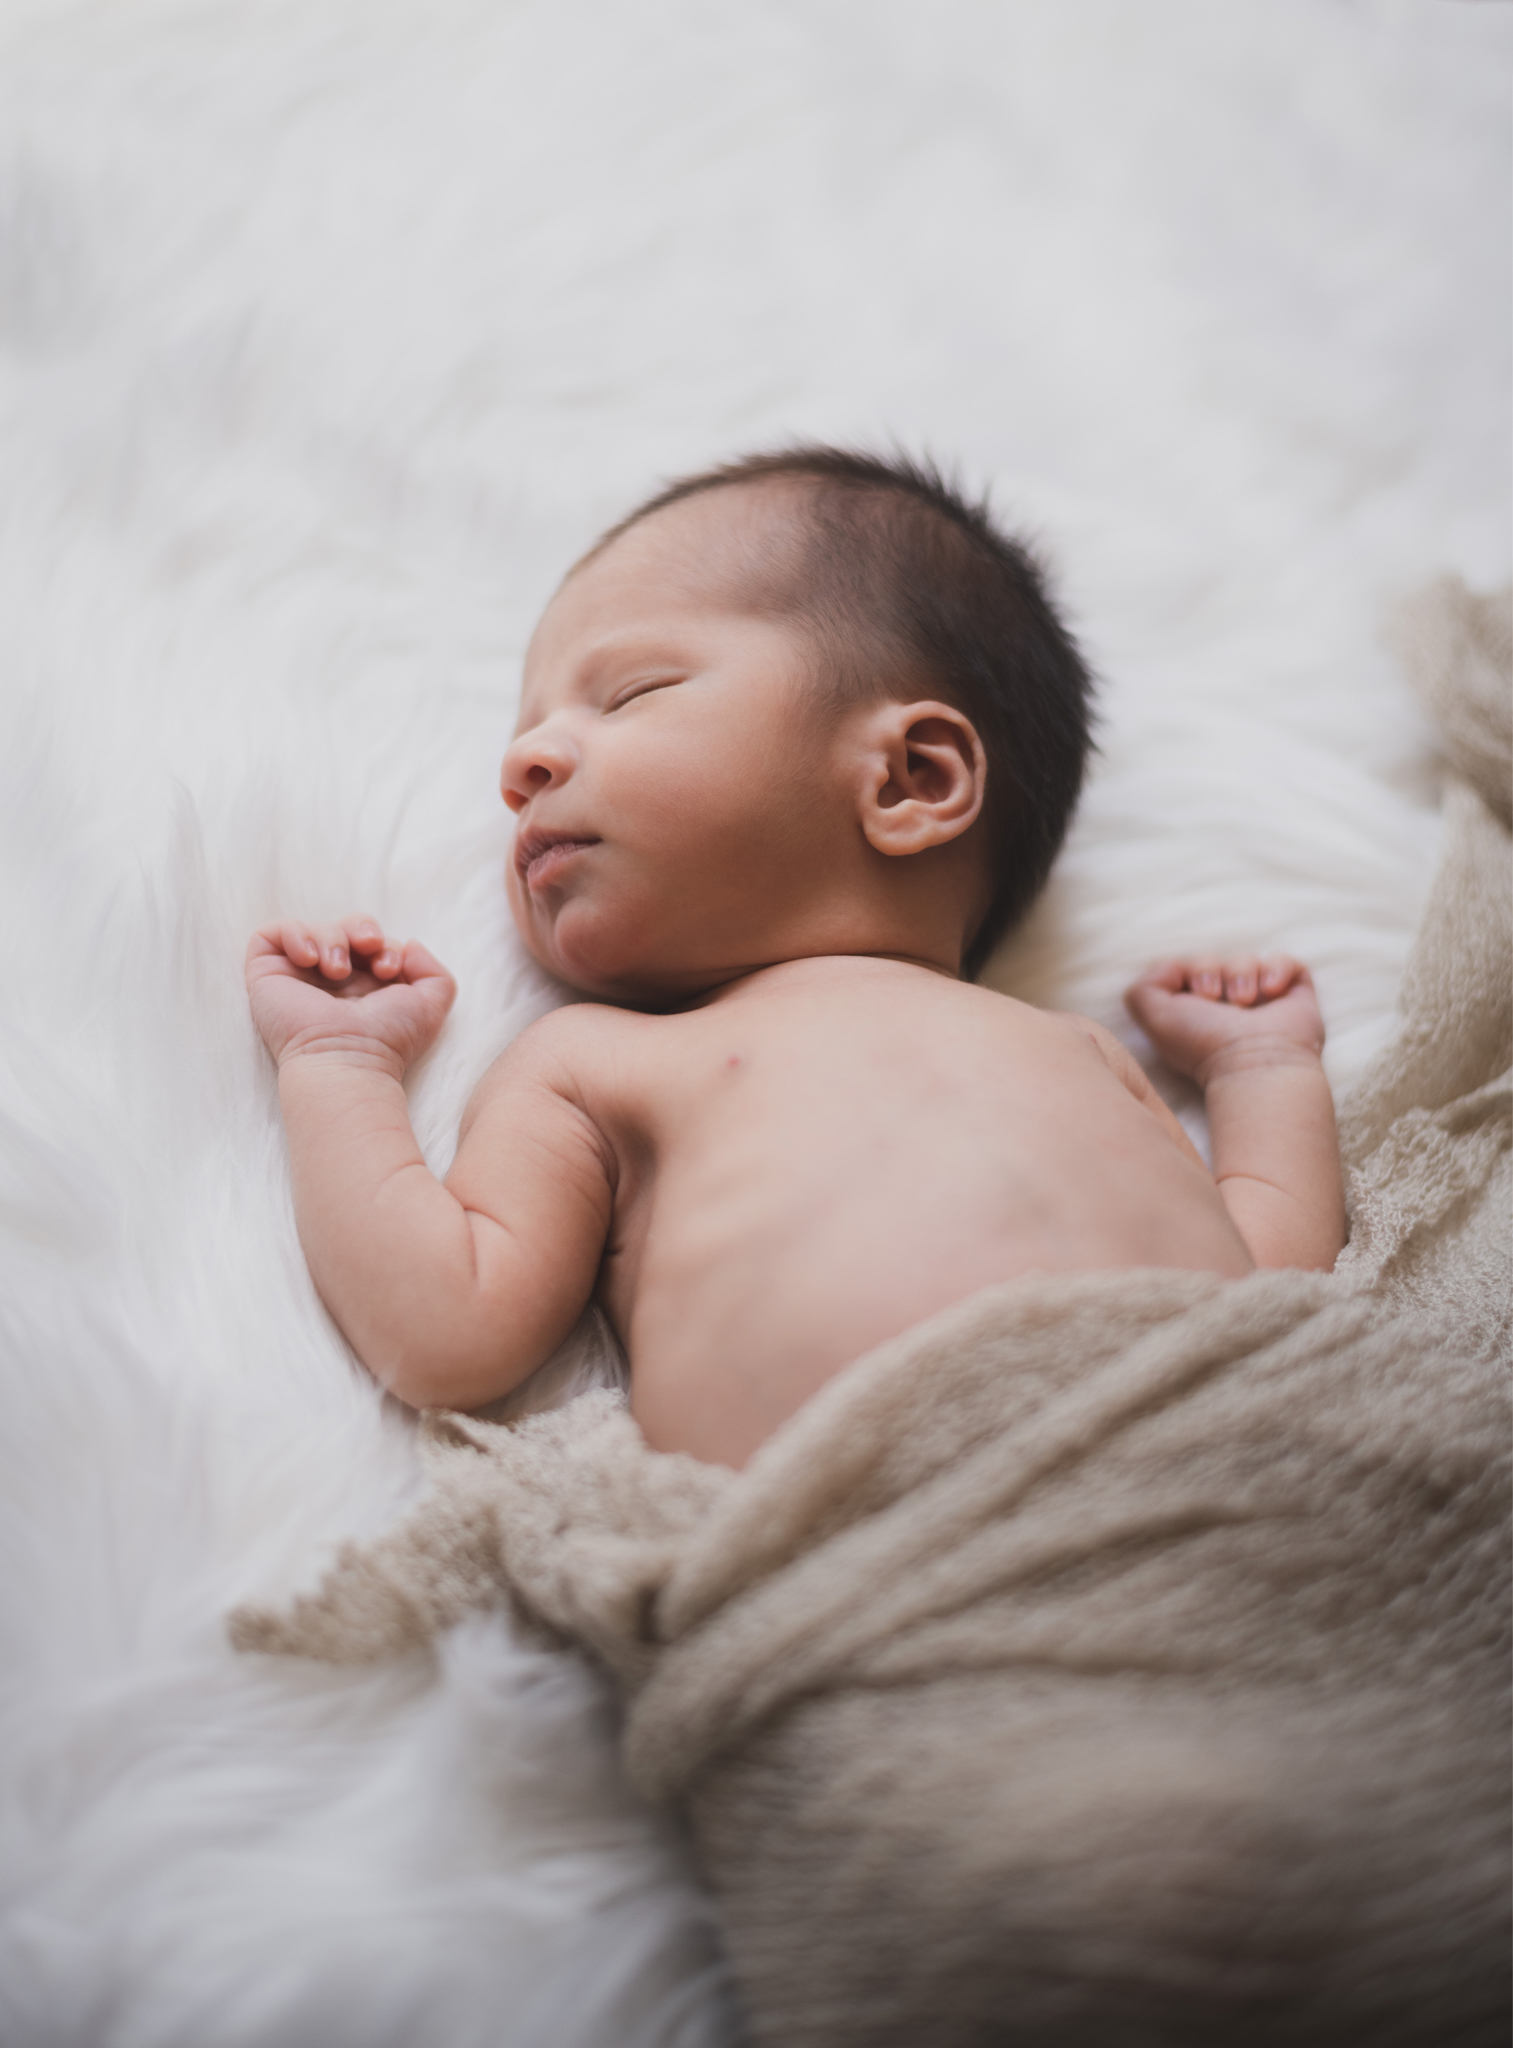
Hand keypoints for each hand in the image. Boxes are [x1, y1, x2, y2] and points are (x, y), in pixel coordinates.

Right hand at [245, 915, 455, 1076]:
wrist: (349, 1059)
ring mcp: (298, 977)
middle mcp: (331, 981)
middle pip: (344, 928)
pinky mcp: (267, 976)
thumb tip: (409, 944)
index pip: (373, 942)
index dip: (384, 943)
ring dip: (332, 937)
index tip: (389, 967)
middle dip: (361, 928)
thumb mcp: (430, 1005)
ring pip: (313, 928)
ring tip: (337, 970)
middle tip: (367, 947)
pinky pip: (270, 934)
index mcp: (365, 985)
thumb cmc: (388, 1040)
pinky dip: (295, 934)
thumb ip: (434, 972)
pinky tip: (311, 959)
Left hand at [1124, 954, 1324, 1087]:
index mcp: (1194, 1015)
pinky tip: (1271, 992)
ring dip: (1242, 974)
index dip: (1187, 970)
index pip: (1186, 969)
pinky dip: (1277, 969)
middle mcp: (1226, 1009)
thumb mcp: (1154, 1016)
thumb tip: (1175, 967)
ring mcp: (1262, 1004)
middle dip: (1210, 970)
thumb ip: (1144, 986)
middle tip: (1216, 1000)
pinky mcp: (1294, 998)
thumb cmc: (1203, 1044)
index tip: (1195, 996)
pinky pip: (1287, 962)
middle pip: (1214, 960)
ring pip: (1247, 959)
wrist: (1254, 1063)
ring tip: (1244, 1002)